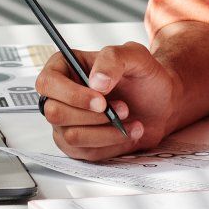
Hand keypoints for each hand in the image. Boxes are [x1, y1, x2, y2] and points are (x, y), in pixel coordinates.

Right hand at [35, 42, 183, 159]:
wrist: (161, 104)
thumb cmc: (144, 76)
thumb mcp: (135, 56)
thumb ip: (113, 59)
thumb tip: (95, 82)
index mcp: (65, 67)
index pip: (47, 83)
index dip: (71, 95)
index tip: (101, 100)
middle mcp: (60, 96)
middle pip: (55, 113)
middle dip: (93, 116)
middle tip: (124, 108)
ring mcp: (66, 123)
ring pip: (71, 136)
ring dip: (106, 132)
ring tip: (130, 119)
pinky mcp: (78, 145)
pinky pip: (86, 153)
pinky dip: (111, 144)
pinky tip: (128, 132)